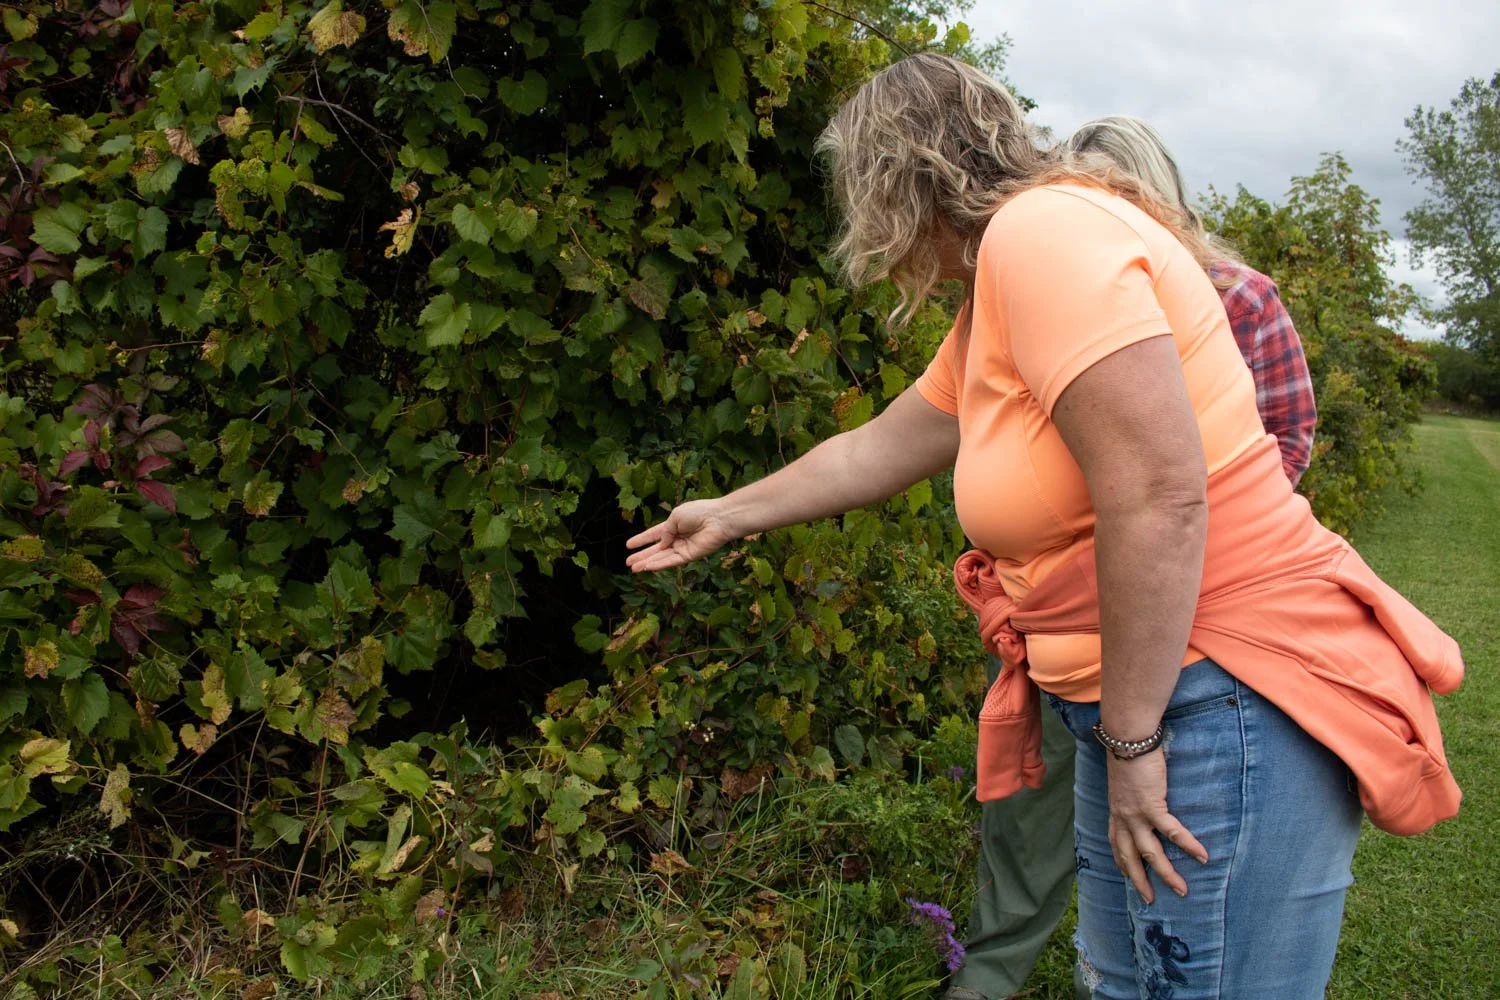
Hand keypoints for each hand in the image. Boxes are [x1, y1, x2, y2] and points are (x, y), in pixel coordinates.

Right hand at [625, 499, 739, 572]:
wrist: (718, 519)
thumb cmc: (699, 512)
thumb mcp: (676, 516)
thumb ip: (665, 530)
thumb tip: (661, 543)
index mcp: (674, 525)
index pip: (654, 534)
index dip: (642, 539)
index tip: (629, 545)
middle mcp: (677, 538)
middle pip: (656, 549)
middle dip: (642, 556)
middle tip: (628, 563)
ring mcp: (683, 548)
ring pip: (662, 558)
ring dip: (647, 563)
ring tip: (633, 568)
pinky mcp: (689, 556)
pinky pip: (672, 561)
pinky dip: (660, 565)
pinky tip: (648, 567)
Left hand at [1106, 750, 1208, 903]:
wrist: (1128, 739)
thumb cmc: (1128, 754)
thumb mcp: (1124, 779)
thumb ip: (1131, 793)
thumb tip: (1144, 793)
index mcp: (1116, 812)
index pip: (1115, 844)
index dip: (1122, 862)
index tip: (1127, 876)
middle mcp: (1123, 817)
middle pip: (1129, 857)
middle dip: (1140, 880)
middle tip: (1150, 900)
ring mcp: (1136, 814)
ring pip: (1151, 853)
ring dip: (1167, 874)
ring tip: (1182, 889)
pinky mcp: (1152, 806)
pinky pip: (1172, 832)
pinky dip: (1188, 845)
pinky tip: (1203, 856)